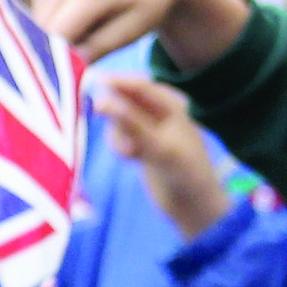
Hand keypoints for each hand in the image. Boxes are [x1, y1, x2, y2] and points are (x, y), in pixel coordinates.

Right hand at [33, 0, 248, 72]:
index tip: (74, 77)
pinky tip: (83, 19)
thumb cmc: (145, 5)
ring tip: (92, 29)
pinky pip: (42, 17)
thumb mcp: (131, 32)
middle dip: (61, 50)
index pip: (57, 37)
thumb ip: (97, 48)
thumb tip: (65, 66)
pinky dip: (58, 25)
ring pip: (40, 28)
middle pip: (45, 33)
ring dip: (59, 38)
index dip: (61, 60)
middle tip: (93, 48)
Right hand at [93, 77, 230, 240]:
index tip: (93, 81)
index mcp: (171, 104)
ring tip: (129, 153)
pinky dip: (120, 144)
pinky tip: (131, 158)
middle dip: (114, 109)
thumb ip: (130, 124)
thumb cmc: (183, 173)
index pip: (139, 86)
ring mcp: (150, 130)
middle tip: (97, 113)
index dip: (117, 81)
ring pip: (120, 119)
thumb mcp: (158, 147)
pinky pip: (121, 136)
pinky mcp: (142, 146)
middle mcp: (160, 112)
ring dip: (118, 133)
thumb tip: (101, 101)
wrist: (193, 205)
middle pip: (126, 99)